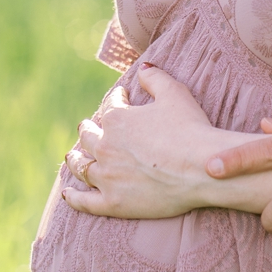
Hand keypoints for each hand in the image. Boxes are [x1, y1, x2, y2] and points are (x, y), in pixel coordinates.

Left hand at [63, 65, 231, 218]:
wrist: (203, 168)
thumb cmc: (191, 129)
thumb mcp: (175, 93)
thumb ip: (155, 78)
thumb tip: (143, 68)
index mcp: (117, 120)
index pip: (111, 105)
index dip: (117, 98)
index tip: (121, 96)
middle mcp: (105, 148)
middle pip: (89, 137)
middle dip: (88, 130)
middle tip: (86, 128)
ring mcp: (107, 177)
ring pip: (82, 168)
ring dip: (75, 160)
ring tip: (72, 157)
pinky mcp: (113, 203)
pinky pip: (85, 202)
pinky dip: (74, 198)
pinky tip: (67, 193)